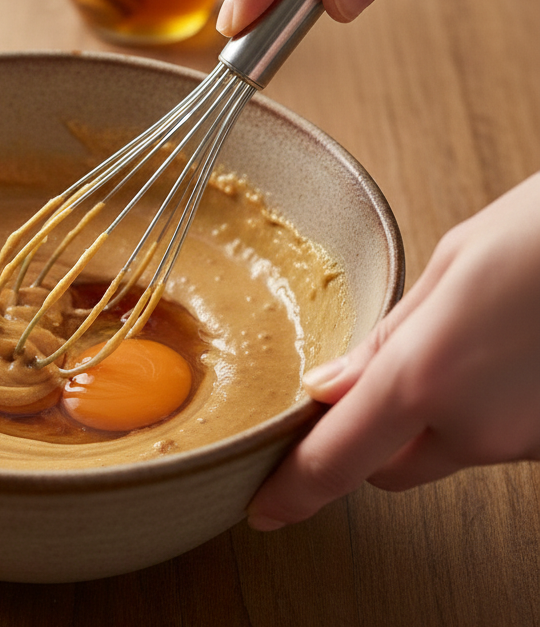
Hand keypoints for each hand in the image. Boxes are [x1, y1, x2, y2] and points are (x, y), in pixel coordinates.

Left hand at [247, 171, 539, 529]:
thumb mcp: (447, 268)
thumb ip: (386, 339)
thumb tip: (330, 387)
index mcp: (426, 378)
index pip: (337, 460)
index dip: (294, 491)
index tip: (264, 509)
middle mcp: (477, 427)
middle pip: (389, 468)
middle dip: (366, 442)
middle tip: (358, 391)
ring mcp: (525, 441)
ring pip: (446, 452)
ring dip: (428, 421)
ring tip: (454, 344)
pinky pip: (495, 437)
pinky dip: (477, 411)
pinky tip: (494, 354)